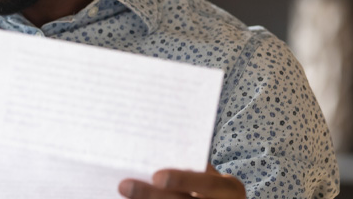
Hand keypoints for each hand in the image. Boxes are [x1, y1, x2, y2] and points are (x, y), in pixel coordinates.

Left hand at [118, 163, 246, 198]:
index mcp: (230, 190)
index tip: (156, 175)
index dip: (183, 180)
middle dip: (152, 196)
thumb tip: (155, 158)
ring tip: (123, 196)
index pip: (208, 185)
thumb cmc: (211, 188)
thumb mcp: (211, 176)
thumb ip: (192, 170)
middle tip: (124, 185)